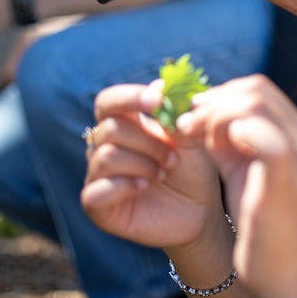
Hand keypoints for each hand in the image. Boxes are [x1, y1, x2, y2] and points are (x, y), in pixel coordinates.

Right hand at [81, 81, 223, 248]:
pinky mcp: (97, 206)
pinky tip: (145, 186)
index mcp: (123, 125)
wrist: (200, 212)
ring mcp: (97, 176)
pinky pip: (96, 190)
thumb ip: (174, 114)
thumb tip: (159, 85)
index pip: (109, 101)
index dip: (129, 97)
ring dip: (142, 163)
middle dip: (148, 142)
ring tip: (164, 173)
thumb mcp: (189, 138)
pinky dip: (125, 185)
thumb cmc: (193, 171)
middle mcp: (104, 147)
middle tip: (174, 158)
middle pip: (110, 128)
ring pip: (105, 156)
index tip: (158, 99)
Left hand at [176, 74, 296, 297]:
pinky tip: (209, 150)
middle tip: (186, 123)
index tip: (193, 115)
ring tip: (192, 136)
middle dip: (214, 100)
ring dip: (213, 114)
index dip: (221, 94)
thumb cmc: (266, 228)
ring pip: (253, 101)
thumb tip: (198, 115)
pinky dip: (224, 129)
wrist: (291, 275)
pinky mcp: (285, 171)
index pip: (260, 89)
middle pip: (256, 88)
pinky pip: (254, 128)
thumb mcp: (244, 174)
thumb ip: (228, 144)